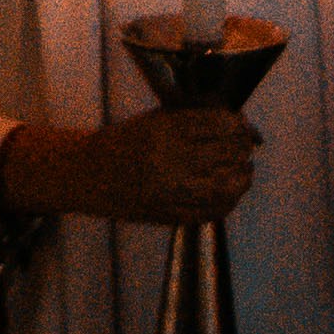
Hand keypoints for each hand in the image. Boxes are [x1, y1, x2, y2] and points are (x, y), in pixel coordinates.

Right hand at [0, 106, 258, 223]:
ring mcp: (171, 191)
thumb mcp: (152, 120)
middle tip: (246, 145)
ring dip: (242, 176)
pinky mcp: (171, 215)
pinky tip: (231, 192)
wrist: (87, 176)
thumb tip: (232, 122)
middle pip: (226, 152)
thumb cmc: (122, 141)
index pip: (218, 124)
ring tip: (245, 169)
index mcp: (164, 129)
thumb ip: (189, 118)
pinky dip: (229, 201)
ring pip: (226, 185)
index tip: (242, 125)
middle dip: (243, 147)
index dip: (238, 124)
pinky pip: (212, 211)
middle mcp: (170, 159)